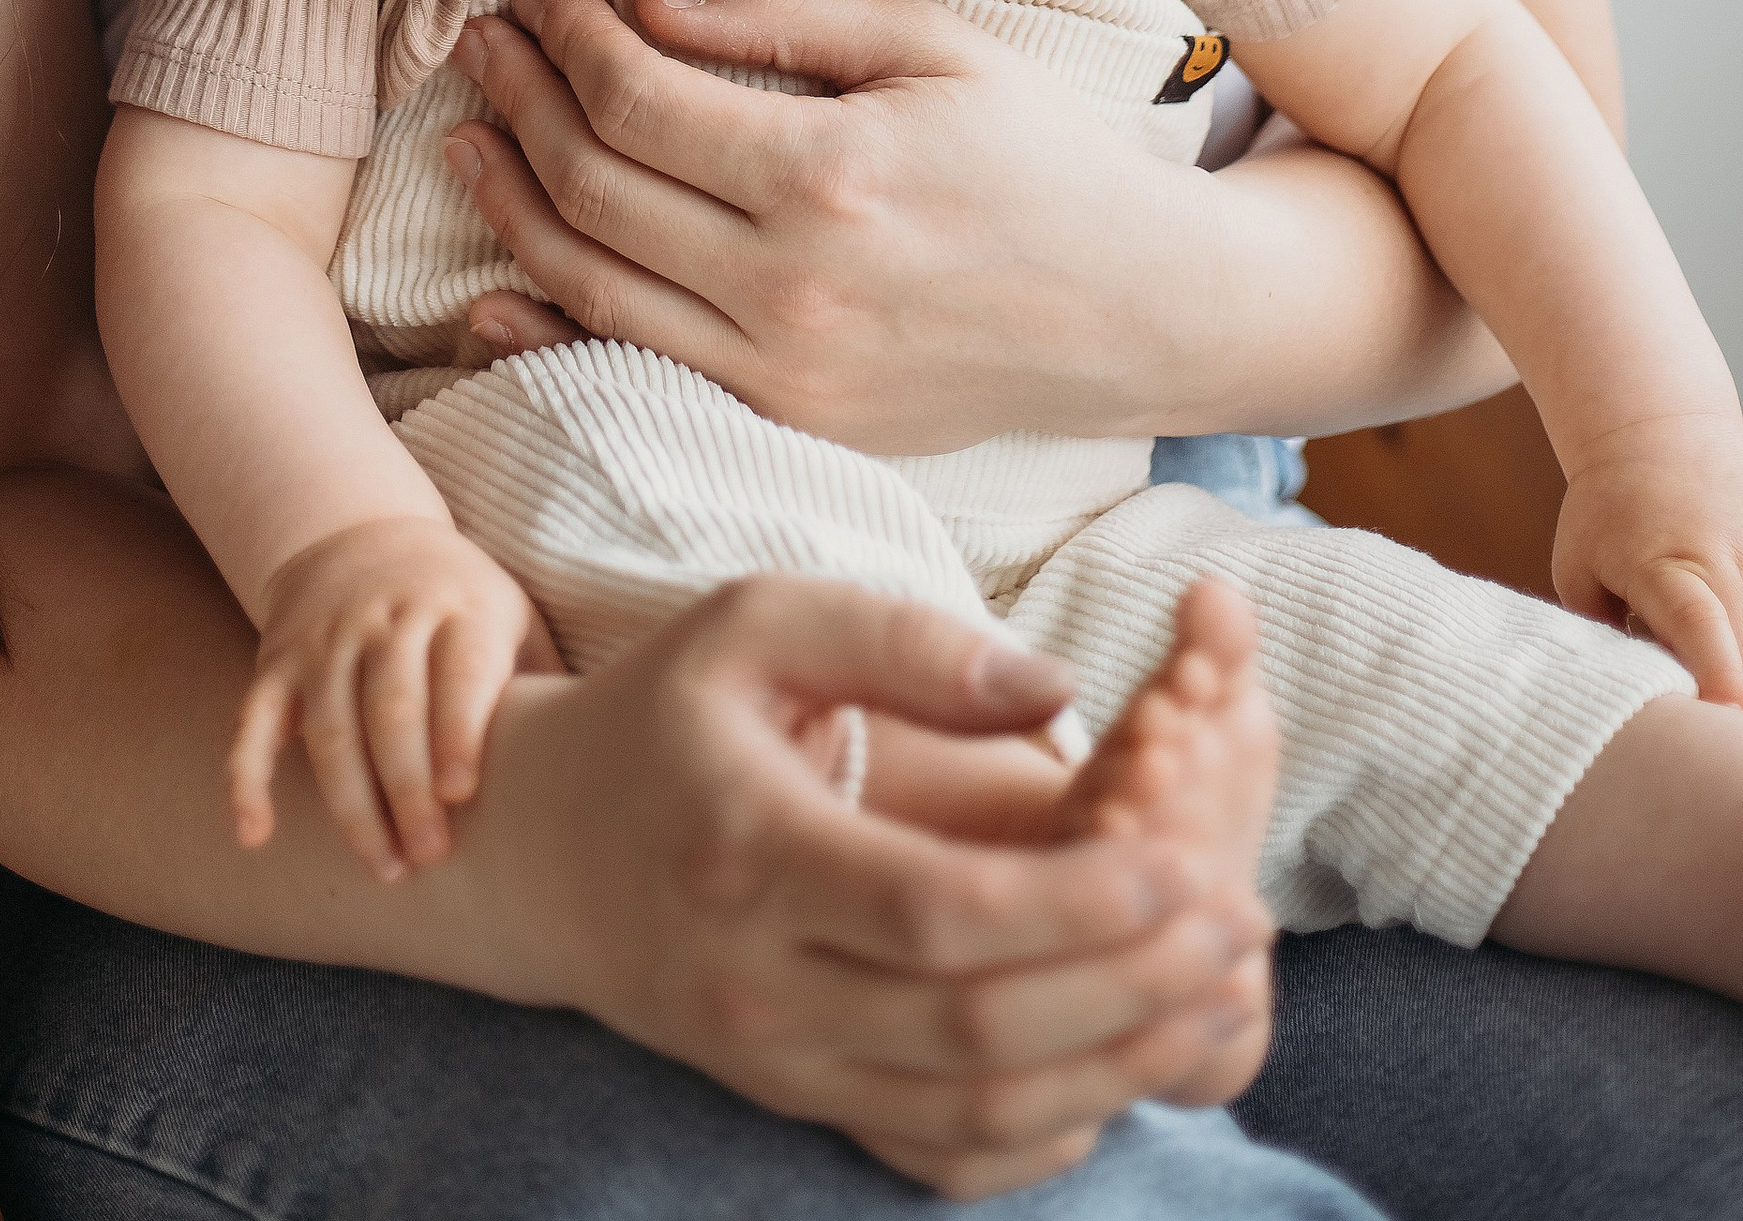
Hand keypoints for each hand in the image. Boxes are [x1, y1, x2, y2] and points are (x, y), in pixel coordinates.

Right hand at [231, 514, 560, 878]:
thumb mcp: (510, 614)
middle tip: (428, 858)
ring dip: (352, 804)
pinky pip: (253, 724)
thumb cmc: (457, 600)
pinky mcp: (277, 663)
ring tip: (385, 866)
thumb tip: (618, 752)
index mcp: (457, 607)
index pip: (457, 668)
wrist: (356, 532)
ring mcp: (325, 642)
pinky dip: (247, 779)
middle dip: (406, 788)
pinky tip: (253, 836)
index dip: (456, 729)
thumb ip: (545, 677)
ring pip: (330, 728)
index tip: (459, 793)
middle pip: (391, 708)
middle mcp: (387, 619)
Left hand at [443, 0, 1214, 453]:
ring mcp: (785, 375)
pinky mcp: (791, 426)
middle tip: (483, 45)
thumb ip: (787, 13)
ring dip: (511, 206)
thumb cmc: (1043, 158)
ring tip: (471, 136)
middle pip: (594, 189)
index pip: (638, 100)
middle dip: (519, 104)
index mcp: (832, 177)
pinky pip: (637, 377)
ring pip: (591, 288)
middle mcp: (792, 289)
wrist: (1141, 313)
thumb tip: (644, 2)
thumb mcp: (936, 46)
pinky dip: (549, 333)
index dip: (568, 39)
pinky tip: (494, 288)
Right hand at [492, 578, 1271, 1195]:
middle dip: (1130, 983)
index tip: (1182, 859)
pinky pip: (941, 1154)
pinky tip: (1124, 1060)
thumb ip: (904, 639)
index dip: (1075, 904)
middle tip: (1235, 922)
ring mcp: (776, 1061)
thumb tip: (1056, 689)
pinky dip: (1049, 1130)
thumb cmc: (668, 715)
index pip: (935, 912)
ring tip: (1214, 987)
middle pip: (976, 1022)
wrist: (541, 851)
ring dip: (1117, 1060)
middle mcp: (756, 980)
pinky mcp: (799, 1102)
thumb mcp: (757, 623)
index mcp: (747, 848)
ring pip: (975, 1105)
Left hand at [1553, 407, 1742, 700]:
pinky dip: (1742, 635)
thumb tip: (1633, 703)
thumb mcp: (1581, 570)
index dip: (1715, 667)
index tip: (1722, 705)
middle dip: (1732, 693)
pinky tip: (1724, 655)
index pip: (1695, 620)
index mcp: (1663, 568)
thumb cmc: (1607, 517)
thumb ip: (1605, 640)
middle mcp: (1724, 563)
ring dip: (1736, 663)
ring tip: (1712, 702)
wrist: (1659, 439)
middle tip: (1711, 739)